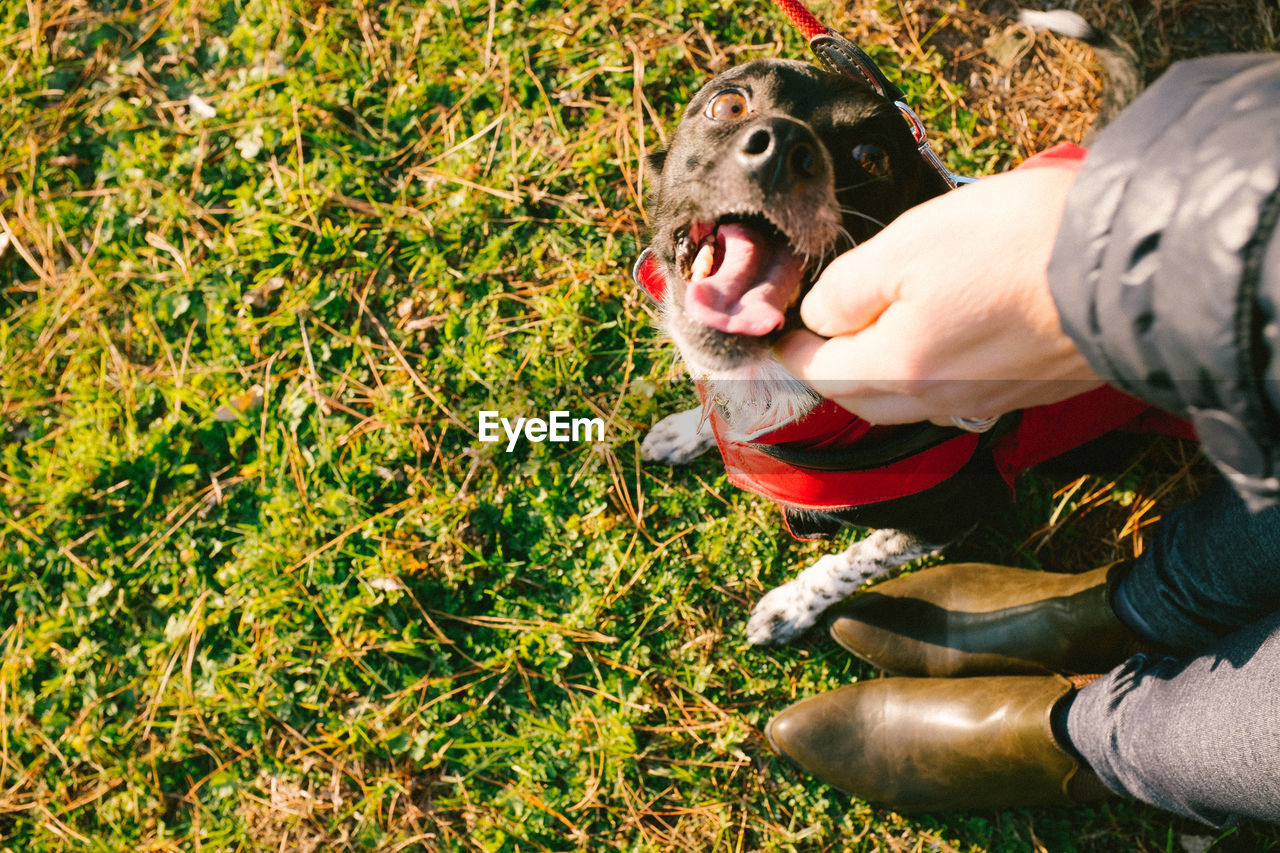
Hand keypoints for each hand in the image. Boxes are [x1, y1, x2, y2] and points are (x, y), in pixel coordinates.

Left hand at [773, 164, 1101, 425]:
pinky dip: (932, 376)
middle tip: (817, 338)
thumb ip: (850, 288)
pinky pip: (958, 396)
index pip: (820, 373)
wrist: (1131, 263)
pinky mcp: (1028, 391)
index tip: (778, 334)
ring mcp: (987, 401)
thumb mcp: (909, 243)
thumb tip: (821, 318)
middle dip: (832, 370)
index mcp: (898, 367)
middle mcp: (939, 400)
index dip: (791, 351)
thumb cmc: (1018, 242)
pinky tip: (940, 343)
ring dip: (881, 376)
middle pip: (862, 398)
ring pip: (911, 401)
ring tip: (873, 336)